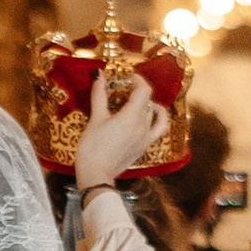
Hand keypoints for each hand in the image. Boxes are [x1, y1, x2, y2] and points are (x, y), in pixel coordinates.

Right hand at [75, 80, 166, 194]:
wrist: (96, 175)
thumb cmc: (92, 148)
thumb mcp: (95, 118)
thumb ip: (99, 95)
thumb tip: (99, 75)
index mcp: (131, 116)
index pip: (144, 90)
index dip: (137, 80)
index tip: (127, 78)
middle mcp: (143, 126)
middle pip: (147, 101)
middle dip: (135, 92)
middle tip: (120, 91)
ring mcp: (145, 138)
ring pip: (151, 114)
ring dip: (143, 105)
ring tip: (132, 103)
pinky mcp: (143, 148)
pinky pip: (158, 129)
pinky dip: (157, 119)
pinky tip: (149, 117)